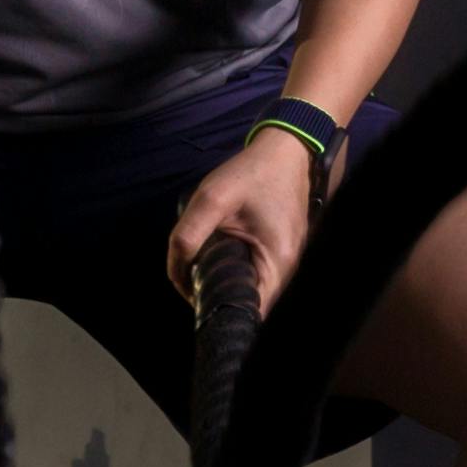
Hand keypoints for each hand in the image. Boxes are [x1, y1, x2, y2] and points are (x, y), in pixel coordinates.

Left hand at [166, 126, 319, 316]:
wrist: (285, 152)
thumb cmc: (251, 174)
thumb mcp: (211, 199)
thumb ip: (187, 238)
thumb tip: (176, 275)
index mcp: (278, 263)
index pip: (252, 313)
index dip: (223, 315)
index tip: (198, 306)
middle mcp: (290, 270)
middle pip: (251, 304)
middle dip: (220, 300)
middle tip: (193, 284)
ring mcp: (290, 263)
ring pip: (254, 291)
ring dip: (227, 286)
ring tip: (202, 273)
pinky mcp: (284, 254)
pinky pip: (259, 276)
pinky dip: (238, 274)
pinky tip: (220, 262)